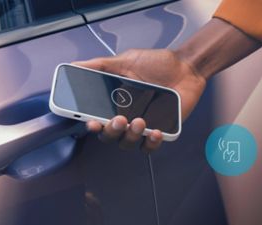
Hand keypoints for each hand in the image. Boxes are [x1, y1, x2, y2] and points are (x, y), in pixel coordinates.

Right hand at [73, 49, 205, 151]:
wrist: (185, 66)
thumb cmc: (156, 64)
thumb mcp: (126, 61)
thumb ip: (101, 65)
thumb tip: (76, 64)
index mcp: (114, 104)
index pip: (98, 120)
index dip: (92, 125)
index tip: (91, 122)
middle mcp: (126, 117)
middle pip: (111, 136)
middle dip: (111, 131)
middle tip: (117, 119)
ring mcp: (143, 126)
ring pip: (129, 143)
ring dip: (130, 136)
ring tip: (138, 121)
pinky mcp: (161, 131)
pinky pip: (151, 146)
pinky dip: (151, 143)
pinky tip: (154, 132)